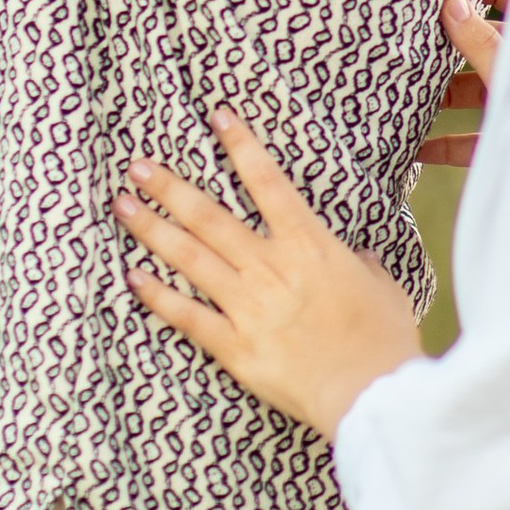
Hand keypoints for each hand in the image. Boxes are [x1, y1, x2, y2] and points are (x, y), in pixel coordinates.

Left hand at [116, 110, 422, 438]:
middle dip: (169, 187)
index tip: (217, 116)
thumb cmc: (386, 341)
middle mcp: (271, 268)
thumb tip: (362, 259)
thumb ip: (366, 267)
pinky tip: (133, 277)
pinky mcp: (235, 347)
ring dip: (152, 229)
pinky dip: (158, 296)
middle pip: (210, 217)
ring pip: (190, 257)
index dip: (241, 146)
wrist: (372, 394)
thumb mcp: (386, 289)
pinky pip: (188, 316)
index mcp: (309, 246)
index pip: (268, 182)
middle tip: (137, 164)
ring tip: (123, 204)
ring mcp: (248, 306)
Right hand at [416, 0, 509, 170]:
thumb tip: (452, 1)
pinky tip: (416, 149)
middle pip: (481, 45)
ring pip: (472, 92)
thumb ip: (482, 41)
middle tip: (407, 38)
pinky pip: (473, 140)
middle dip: (446, 45)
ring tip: (402, 91)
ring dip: (441, 95)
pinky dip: (446, 144)